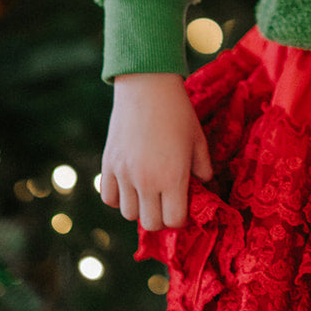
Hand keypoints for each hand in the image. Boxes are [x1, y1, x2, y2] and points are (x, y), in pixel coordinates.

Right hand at [100, 72, 212, 231]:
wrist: (147, 86)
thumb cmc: (178, 112)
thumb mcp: (198, 140)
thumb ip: (202, 168)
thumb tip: (202, 185)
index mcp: (173, 177)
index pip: (174, 221)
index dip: (181, 218)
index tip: (183, 206)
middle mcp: (146, 181)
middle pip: (151, 224)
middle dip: (161, 217)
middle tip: (167, 201)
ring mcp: (124, 174)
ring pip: (129, 214)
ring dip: (141, 207)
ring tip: (149, 191)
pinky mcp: (108, 165)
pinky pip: (109, 198)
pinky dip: (119, 197)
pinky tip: (130, 184)